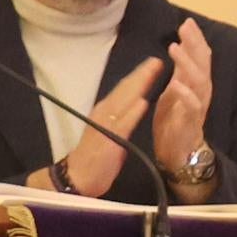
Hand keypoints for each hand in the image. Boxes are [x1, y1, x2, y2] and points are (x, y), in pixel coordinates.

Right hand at [60, 56, 165, 198]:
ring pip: (123, 100)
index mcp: (107, 110)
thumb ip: (124, 118)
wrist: (80, 176)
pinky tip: (143, 102)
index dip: (139, 75)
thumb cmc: (97, 156)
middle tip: (156, 60)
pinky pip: (122, 124)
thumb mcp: (113, 132)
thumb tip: (136, 104)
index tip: (154, 63)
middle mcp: (104, 112)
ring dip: (138, 85)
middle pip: (125, 89)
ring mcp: (105, 125)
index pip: (125, 89)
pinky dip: (132, 112)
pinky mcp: (108, 139)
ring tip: (152, 71)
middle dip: (141, 74)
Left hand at [149, 21, 214, 180]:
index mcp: (194, 84)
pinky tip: (177, 83)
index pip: (199, 58)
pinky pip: (192, 108)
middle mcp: (201, 93)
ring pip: (198, 82)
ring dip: (187, 64)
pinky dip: (186, 95)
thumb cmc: (175, 122)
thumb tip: (180, 45)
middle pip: (202, 65)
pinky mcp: (191, 124)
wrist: (178, 154)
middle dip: (195, 45)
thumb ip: (181, 70)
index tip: (188, 22)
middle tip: (186, 27)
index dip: (195, 40)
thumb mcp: (175, 90)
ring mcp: (197, 108)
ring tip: (175, 48)